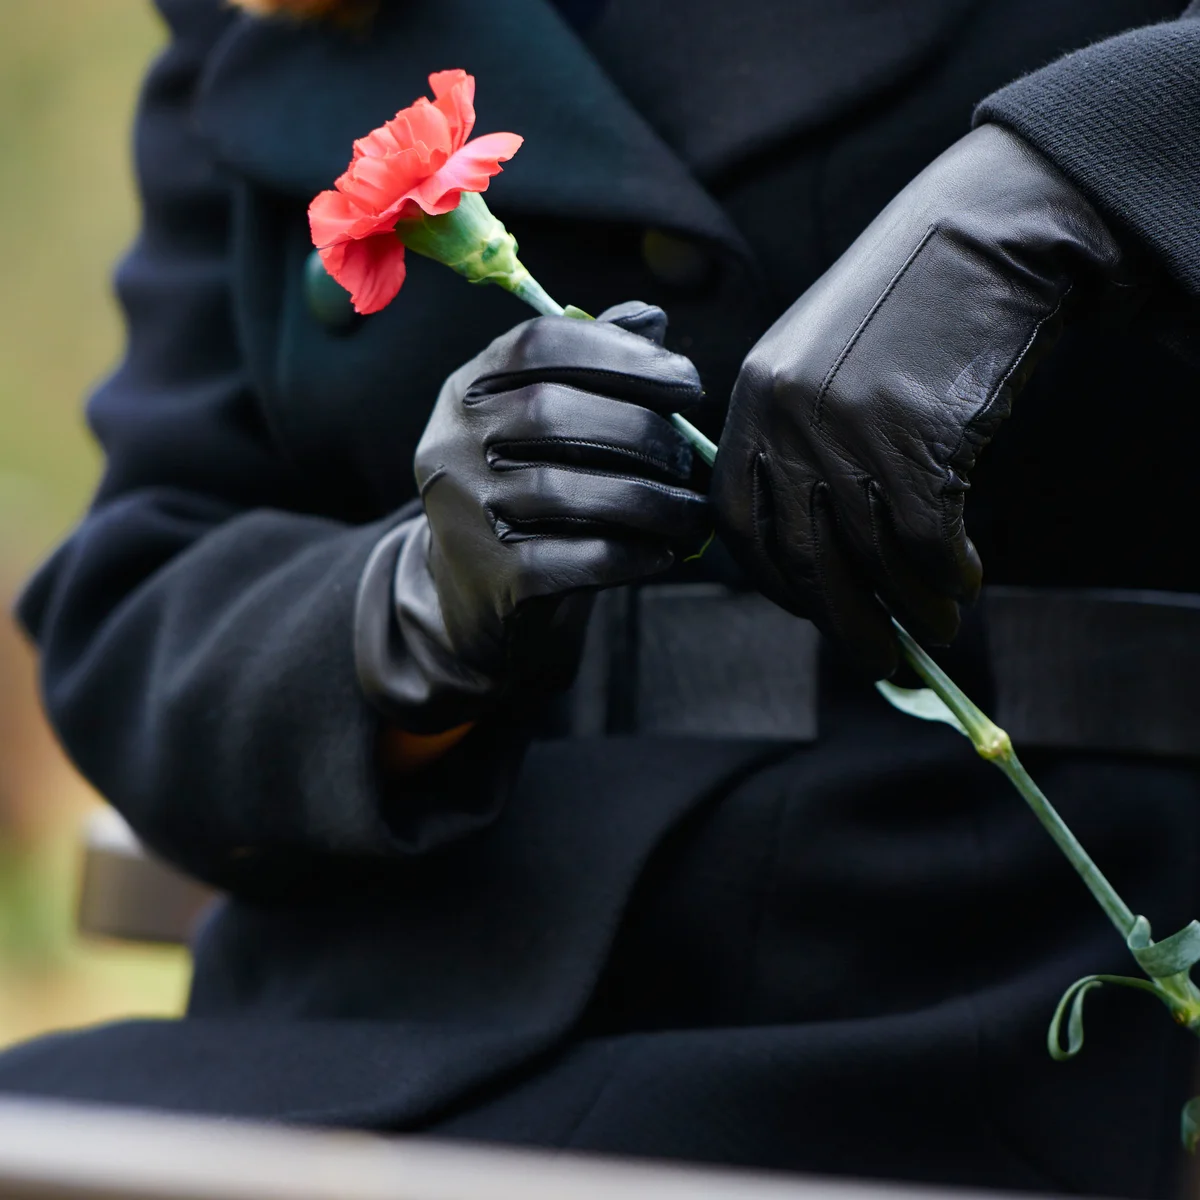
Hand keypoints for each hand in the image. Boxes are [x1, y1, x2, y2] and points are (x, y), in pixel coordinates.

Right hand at [358, 302, 707, 732]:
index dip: (619, 353)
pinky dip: (630, 554)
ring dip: (650, 500)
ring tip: (693, 512)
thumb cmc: (531, 493)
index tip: (686, 381)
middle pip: (551, 412)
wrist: (476, 595)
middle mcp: (452, 442)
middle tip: (690, 458)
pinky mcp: (491, 575)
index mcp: (469, 388)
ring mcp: (465, 510)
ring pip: (565, 491)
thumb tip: (652, 318)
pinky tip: (663, 551)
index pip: (539, 344)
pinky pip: (574, 558)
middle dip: (641, 431)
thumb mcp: (547, 423)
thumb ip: (593, 367)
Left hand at [712, 124, 1128, 676]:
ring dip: (907, 610)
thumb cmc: (904, 309)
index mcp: (752, 402)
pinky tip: (963, 581)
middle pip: (799, 558)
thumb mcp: (819, 367)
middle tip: (877, 660)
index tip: (810, 610)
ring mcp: (846, 430)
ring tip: (937, 630)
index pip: (737, 521)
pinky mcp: (913, 438)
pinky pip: (925, 541)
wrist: (980, 236)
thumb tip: (823, 553)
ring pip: (868, 559)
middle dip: (840, 621)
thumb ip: (799, 446)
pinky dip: (946, 576)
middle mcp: (787, 420)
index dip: (774, 580)